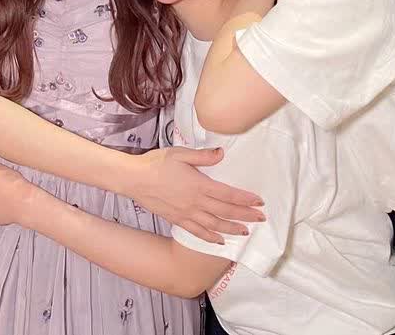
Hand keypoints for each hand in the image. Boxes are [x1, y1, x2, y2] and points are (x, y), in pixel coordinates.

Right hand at [127, 147, 264, 243]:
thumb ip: (203, 155)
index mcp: (199, 185)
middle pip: (226, 211)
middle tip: (260, 218)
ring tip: (245, 232)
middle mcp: (195, 202)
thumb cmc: (156, 163)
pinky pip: (197, 232)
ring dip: (231, 229)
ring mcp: (186, 213)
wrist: (134, 179)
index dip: (245, 199)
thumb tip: (222, 153)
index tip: (259, 202)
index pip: (228, 194)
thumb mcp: (180, 153)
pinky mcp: (177, 220)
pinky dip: (210, 237)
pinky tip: (219, 241)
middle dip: (245, 215)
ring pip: (214, 225)